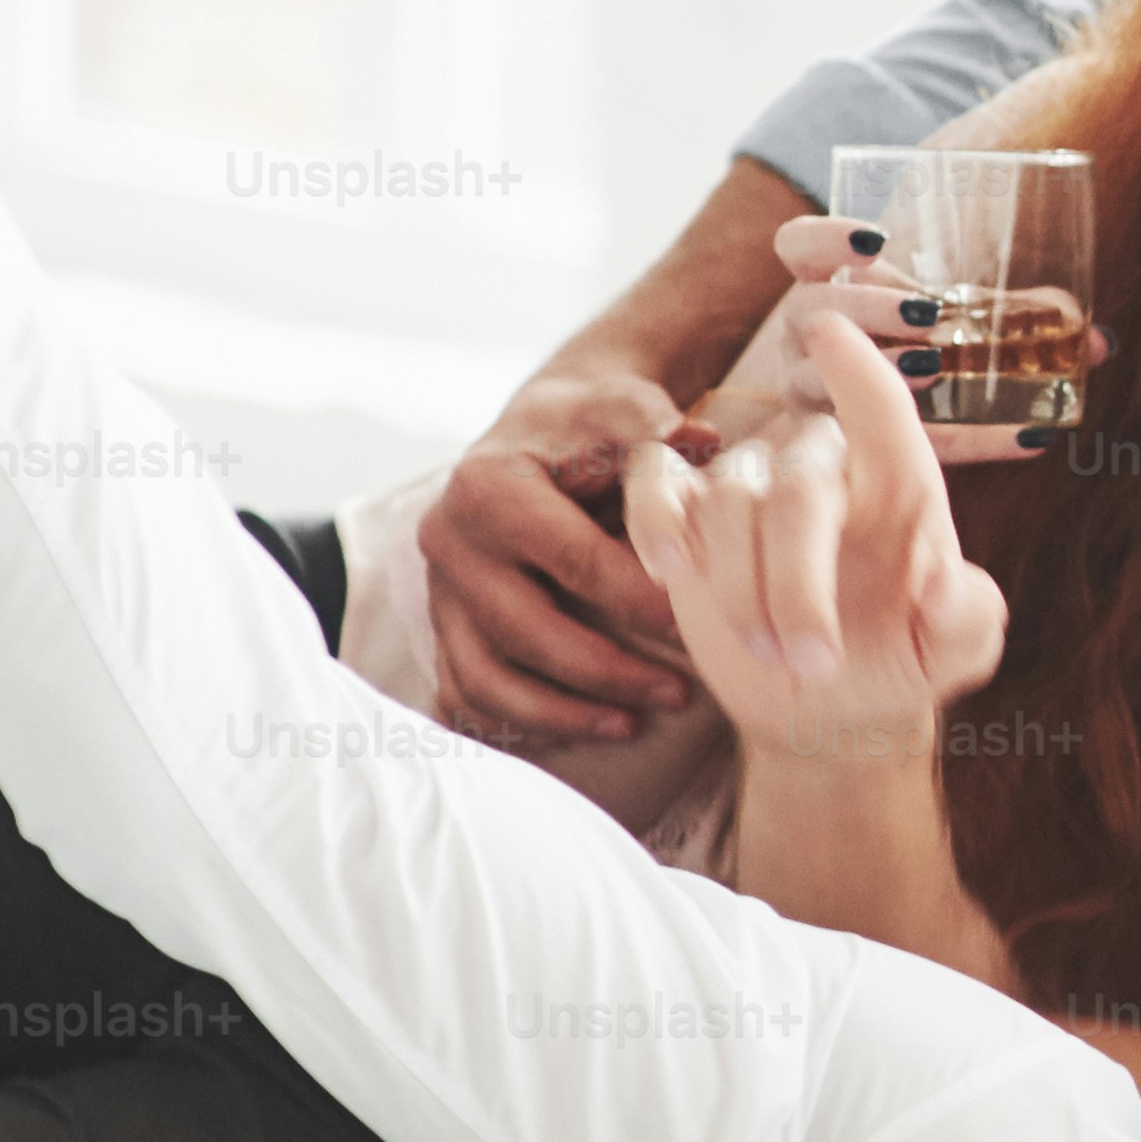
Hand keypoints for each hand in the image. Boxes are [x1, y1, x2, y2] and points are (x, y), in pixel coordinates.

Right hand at [422, 363, 712, 745]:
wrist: (540, 433)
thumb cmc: (593, 424)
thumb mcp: (622, 408)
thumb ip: (655, 427)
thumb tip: (701, 441)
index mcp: (488, 488)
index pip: (575, 563)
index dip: (642, 603)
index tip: (702, 631)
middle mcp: (449, 541)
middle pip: (525, 631)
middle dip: (607, 673)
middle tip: (680, 695)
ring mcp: (438, 590)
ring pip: (484, 677)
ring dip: (560, 714)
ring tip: (631, 726)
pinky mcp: (441, 625)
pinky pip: (465, 692)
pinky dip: (515, 722)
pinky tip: (576, 733)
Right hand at [619, 306, 1007, 768]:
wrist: (831, 705)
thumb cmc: (904, 658)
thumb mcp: (955, 649)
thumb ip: (970, 616)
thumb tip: (942, 581)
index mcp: (898, 481)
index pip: (880, 406)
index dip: (855, 368)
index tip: (824, 331)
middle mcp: (820, 467)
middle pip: (798, 487)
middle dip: (798, 583)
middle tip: (818, 664)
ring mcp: (749, 483)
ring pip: (729, 500)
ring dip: (742, 588)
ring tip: (774, 656)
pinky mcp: (686, 511)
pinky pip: (655, 484)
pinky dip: (654, 519)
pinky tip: (669, 568)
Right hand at [739, 206, 1113, 469]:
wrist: (848, 454)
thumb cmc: (909, 363)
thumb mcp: (955, 333)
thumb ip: (1014, 323)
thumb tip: (1101, 342)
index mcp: (825, 290)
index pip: (797, 248)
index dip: (826, 239)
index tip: (878, 243)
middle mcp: (806, 341)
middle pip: (812, 308)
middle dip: (869, 307)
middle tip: (928, 314)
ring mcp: (810, 398)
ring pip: (817, 378)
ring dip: (877, 369)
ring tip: (934, 368)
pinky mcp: (841, 454)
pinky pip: (894, 448)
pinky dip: (970, 441)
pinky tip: (1030, 437)